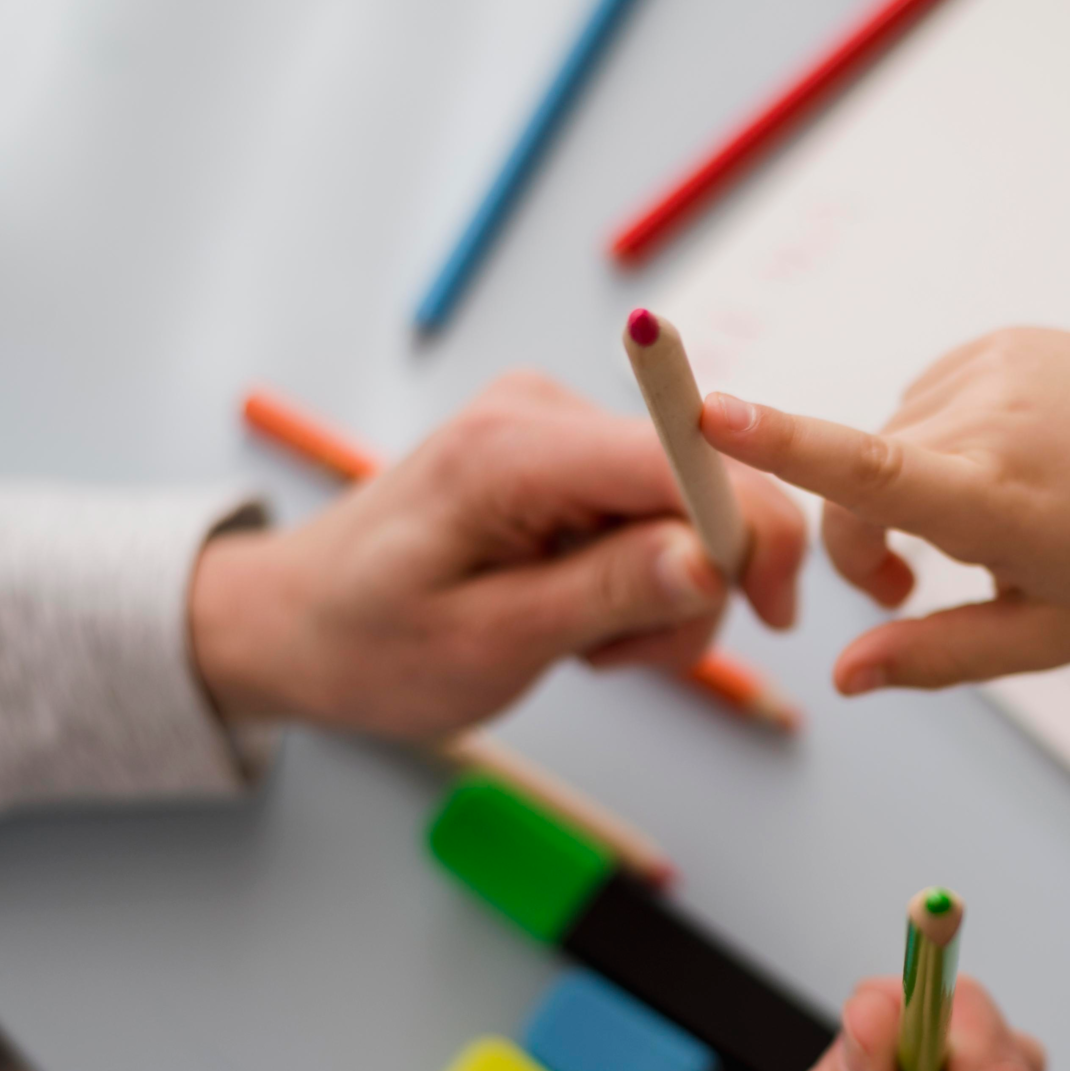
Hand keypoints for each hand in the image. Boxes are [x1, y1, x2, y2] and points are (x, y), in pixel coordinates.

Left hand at [187, 372, 804, 736]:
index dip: (755, 530)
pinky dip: (641, 579)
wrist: (295, 625)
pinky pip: (656, 515)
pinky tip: (581, 612)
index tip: (774, 616)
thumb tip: (711, 561)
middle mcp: (544, 412)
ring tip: (582, 642)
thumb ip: (605, 594)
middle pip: (703, 486)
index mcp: (515, 448)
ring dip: (664, 595)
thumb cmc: (367, 642)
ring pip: (690, 511)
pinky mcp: (568, 458)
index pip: (686, 458)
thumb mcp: (487, 644)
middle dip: (696, 584)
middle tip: (620, 658)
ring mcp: (558, 429)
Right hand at [696, 329, 1069, 692]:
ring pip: (887, 436)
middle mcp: (992, 421)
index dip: (785, 443)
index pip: (873, 470)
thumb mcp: (1046, 637)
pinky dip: (936, 440)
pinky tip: (1003, 467)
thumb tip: (844, 677)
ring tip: (984, 522)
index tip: (709, 411)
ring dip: (903, 488)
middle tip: (912, 589)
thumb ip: (936, 657)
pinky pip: (924, 398)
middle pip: (857, 480)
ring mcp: (997, 368)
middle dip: (864, 541)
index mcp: (999, 501)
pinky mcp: (1001, 339)